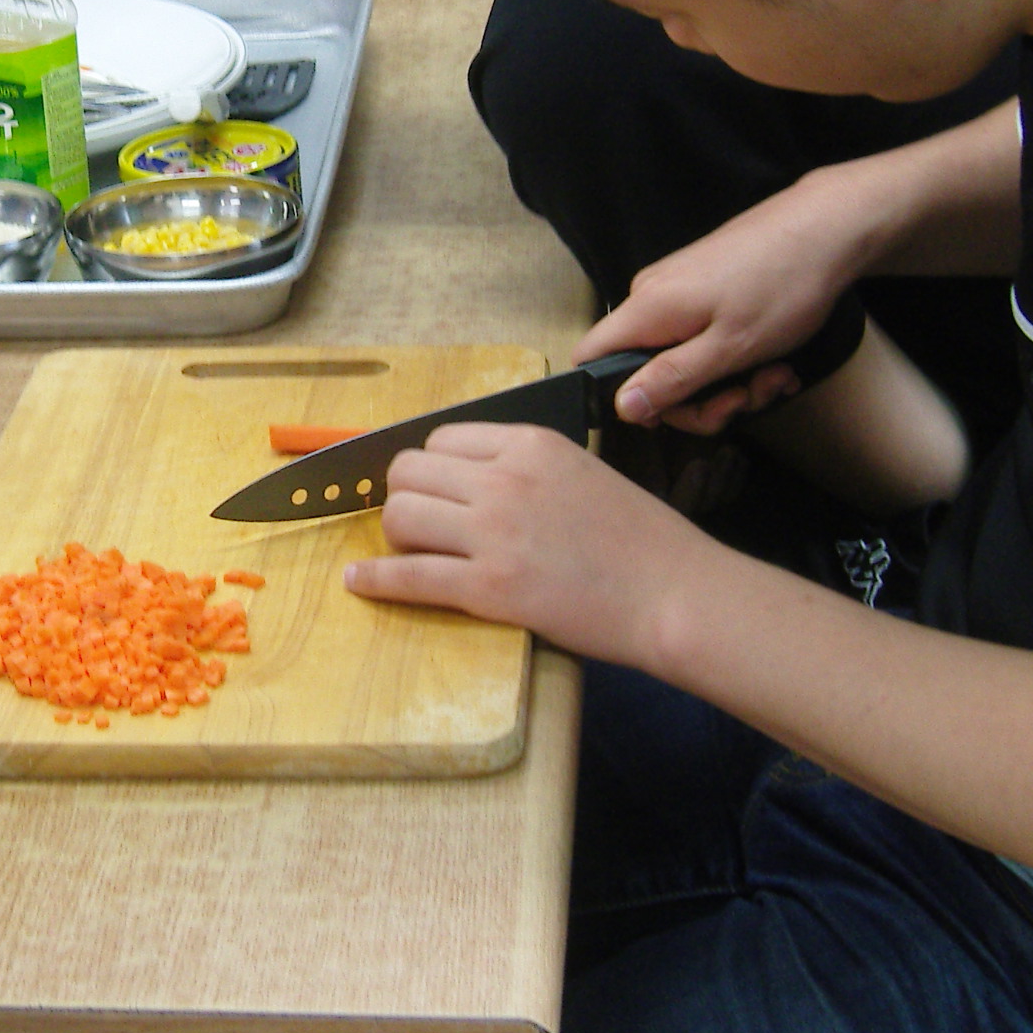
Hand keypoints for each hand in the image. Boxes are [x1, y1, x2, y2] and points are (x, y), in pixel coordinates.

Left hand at [344, 424, 704, 670]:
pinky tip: (358, 582)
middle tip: (419, 522)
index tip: (435, 489)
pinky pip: (410, 577)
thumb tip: (477, 475)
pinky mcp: (490, 589)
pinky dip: (375, 580)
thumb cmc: (643, 540)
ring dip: (395, 535)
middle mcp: (505, 479)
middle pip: (410, 471)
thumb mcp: (584, 471)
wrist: (675, 594)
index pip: (443, 438)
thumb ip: (529, 466)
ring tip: (410, 550)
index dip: (432, 467)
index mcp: (531, 444)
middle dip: (405, 496)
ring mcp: (494, 534)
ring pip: (401, 516)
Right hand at [578, 169, 880, 428]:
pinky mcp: (705, 285)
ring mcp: (680, 289)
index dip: (621, 398)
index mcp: (647, 309)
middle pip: (645, 369)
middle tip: (746, 399)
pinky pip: (702, 336)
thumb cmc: (782, 285)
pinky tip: (775, 361)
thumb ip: (671, 379)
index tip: (674, 414)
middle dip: (697, 398)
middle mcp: (652, 296)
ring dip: (727, 381)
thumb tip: (621, 407)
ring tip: (775, 376)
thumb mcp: (729, 348)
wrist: (828, 226)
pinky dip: (735, 356)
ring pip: (682, 357)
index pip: (591, 358)